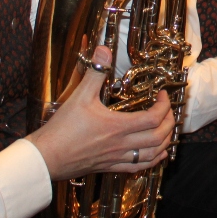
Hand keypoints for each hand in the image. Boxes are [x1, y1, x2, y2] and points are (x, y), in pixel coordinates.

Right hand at [26, 45, 175, 180]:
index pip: (154, 118)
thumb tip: (103, 50)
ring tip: (167, 129)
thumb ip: (95, 73)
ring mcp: (117, 157)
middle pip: (158, 137)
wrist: (46, 157)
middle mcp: (121, 144)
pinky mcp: (109, 166)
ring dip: (164, 142)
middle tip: (168, 110)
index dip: (164, 106)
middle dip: (170, 122)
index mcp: (118, 126)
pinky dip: (152, 160)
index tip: (162, 95)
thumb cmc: (62, 129)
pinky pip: (138, 167)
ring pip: (152, 155)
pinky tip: (157, 154)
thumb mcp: (79, 96)